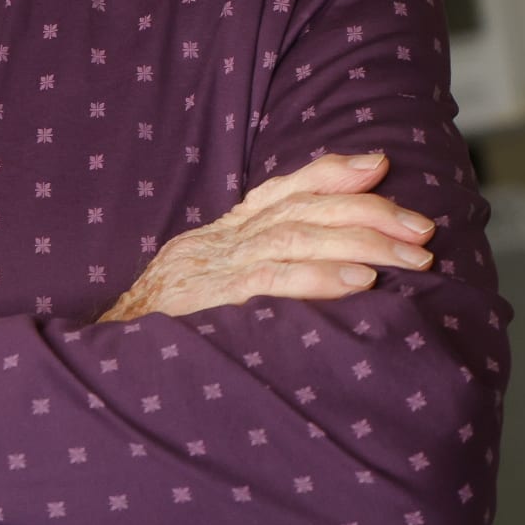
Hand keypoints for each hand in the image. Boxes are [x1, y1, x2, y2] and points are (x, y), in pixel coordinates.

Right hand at [103, 151, 432, 323]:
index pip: (282, 192)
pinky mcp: (207, 302)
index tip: (380, 165)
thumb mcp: (211, 292)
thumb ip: (260, 275)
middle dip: (369, 213)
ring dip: (362, 244)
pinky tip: (360, 283)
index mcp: (220, 238)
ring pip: (295, 239)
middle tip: (423, 229)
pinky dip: (318, 278)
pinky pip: (270, 282)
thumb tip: (333, 275)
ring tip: (413, 258)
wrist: (102, 359)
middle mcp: (217, 243)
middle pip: (301, 210)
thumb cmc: (166, 336)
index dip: (332, 174)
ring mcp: (211, 269)